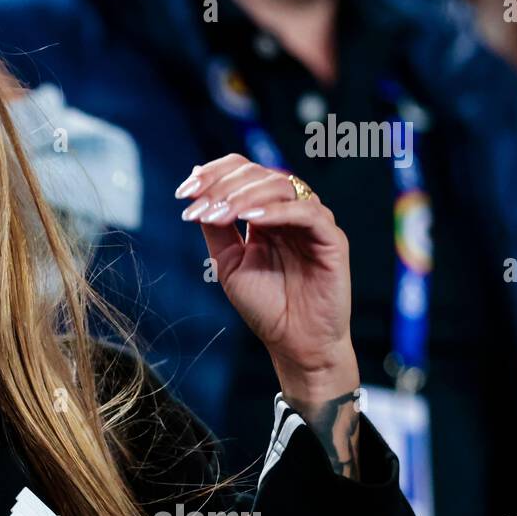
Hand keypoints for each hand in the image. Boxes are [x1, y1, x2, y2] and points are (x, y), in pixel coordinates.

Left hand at [176, 154, 362, 476]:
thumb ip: (215, 226)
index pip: (243, 172)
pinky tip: (250, 219)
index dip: (214, 174)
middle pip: (259, 173)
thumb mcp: (228, 261)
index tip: (184, 192)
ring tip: (219, 213)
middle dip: (223, 187)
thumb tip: (194, 187)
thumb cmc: (265, 305)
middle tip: (198, 205)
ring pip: (281, 186)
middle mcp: (290, 211)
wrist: (293, 343)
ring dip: (243, 196)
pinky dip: (276, 211)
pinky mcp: (332, 239)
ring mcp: (313, 222)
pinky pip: (307, 213)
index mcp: (266, 212)